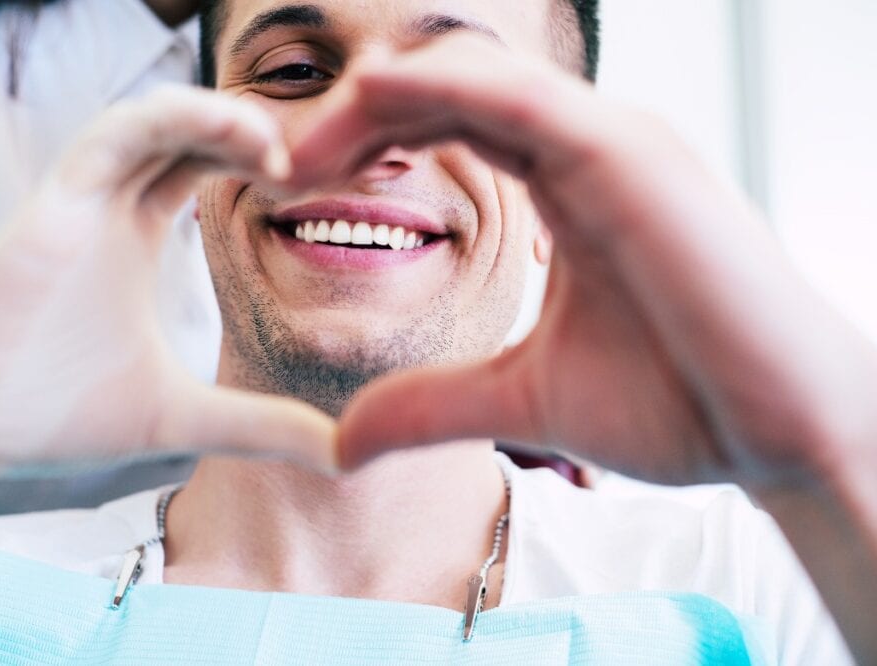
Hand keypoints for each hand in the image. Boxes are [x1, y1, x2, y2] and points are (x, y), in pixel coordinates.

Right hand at [0, 85, 334, 466]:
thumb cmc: (57, 416)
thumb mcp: (185, 418)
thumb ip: (262, 428)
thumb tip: (344, 455)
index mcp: (139, 234)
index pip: (206, 165)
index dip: (259, 159)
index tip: (318, 182)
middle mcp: (112, 205)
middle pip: (190, 132)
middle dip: (254, 133)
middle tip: (315, 161)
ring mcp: (83, 200)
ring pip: (156, 121)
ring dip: (220, 118)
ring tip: (276, 149)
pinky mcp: (55, 205)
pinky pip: (115, 137)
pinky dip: (172, 120)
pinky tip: (231, 139)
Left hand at [292, 34, 876, 487]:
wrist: (782, 435)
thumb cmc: (680, 403)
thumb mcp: (521, 399)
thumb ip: (430, 404)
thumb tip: (340, 441)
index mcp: (565, 186)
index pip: (446, 130)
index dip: (365, 146)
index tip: (296, 187)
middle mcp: (587, 149)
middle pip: (445, 94)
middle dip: (356, 121)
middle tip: (281, 164)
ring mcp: (613, 143)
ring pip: (475, 78)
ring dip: (381, 100)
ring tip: (306, 146)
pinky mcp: (632, 155)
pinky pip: (522, 96)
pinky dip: (444, 88)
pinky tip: (375, 99)